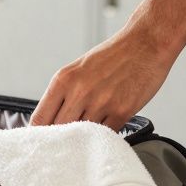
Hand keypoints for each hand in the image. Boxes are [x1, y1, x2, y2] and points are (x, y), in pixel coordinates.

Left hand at [30, 27, 180, 129]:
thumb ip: (65, 92)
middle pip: (59, 130)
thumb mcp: (79, 68)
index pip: (40, 118)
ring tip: (88, 134)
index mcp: (63, 79)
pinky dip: (104, 135)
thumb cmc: (114, 55)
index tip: (43, 140)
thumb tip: (53, 119)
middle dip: (61, 138)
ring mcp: (100, 103)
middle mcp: (79, 92)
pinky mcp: (121, 111)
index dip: (39, 133)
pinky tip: (106, 127)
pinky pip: (106, 134)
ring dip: (84, 138)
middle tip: (65, 142)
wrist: (146, 43)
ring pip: (82, 135)